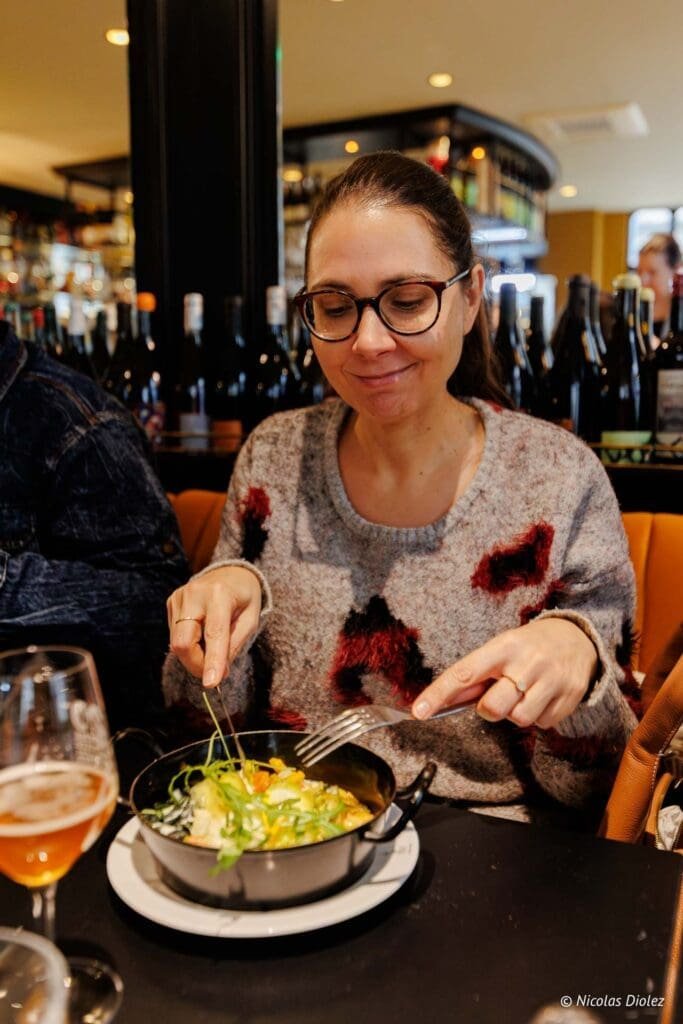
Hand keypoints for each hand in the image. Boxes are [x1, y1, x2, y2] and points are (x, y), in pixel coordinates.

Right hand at [167, 566, 261, 687]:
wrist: (230, 573)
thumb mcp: (250, 619)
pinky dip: (189, 645)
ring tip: (212, 649)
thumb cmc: (244, 597)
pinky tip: (202, 636)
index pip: (214, 633)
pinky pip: (175, 635)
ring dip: (194, 657)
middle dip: (197, 665)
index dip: (212, 660)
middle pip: (184, 642)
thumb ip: (235, 644)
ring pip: (176, 642)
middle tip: (215, 674)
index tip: (211, 684)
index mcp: (219, 594)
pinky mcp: (171, 602)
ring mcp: (179, 597)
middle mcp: (195, 593)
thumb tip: (218, 672)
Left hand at [412, 618, 598, 729]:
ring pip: (519, 719)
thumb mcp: (501, 649)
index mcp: (503, 647)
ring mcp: (551, 680)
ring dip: (516, 713)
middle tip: (499, 695)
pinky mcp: (570, 696)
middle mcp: (527, 662)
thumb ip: (476, 675)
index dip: (439, 693)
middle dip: (489, 709)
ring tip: (524, 693)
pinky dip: (539, 716)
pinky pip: (543, 724)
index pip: (464, 672)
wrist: (578, 638)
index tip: (419, 711)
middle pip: (493, 708)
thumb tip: (444, 700)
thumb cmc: (528, 646)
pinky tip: (543, 696)